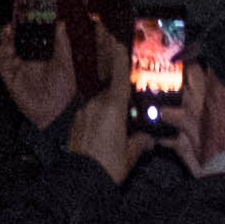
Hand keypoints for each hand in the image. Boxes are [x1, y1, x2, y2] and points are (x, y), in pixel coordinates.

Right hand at [0, 19, 79, 133]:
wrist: (54, 113)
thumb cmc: (63, 89)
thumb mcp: (64, 63)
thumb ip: (62, 43)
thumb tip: (61, 23)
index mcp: (42, 53)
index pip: (33, 34)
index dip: (28, 23)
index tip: (27, 11)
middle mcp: (29, 58)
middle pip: (17, 38)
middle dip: (13, 27)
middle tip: (14, 19)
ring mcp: (18, 67)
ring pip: (7, 47)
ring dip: (6, 38)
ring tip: (9, 30)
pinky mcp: (10, 77)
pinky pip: (2, 62)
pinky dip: (2, 53)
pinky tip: (8, 48)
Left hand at [62, 21, 137, 180]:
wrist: (80, 180)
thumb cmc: (108, 165)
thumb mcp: (130, 155)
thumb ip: (140, 142)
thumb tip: (149, 139)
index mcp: (112, 107)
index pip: (118, 76)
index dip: (120, 59)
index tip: (121, 43)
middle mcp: (96, 104)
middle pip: (110, 93)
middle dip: (119, 99)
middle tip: (129, 108)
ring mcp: (83, 113)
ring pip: (99, 105)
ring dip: (108, 111)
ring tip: (116, 128)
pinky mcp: (75, 124)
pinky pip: (90, 115)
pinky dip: (97, 120)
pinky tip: (102, 135)